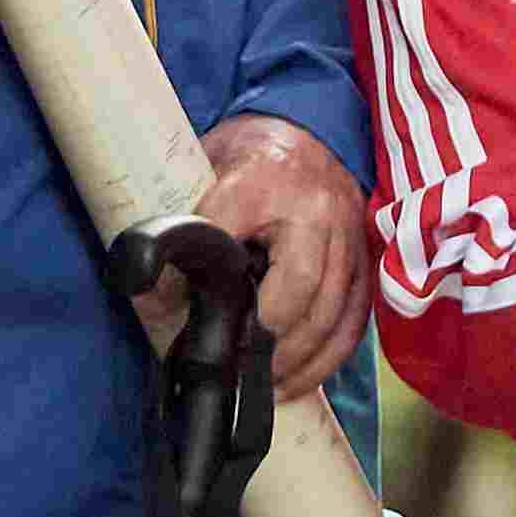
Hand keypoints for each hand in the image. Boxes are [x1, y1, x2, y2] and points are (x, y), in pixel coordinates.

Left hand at [201, 114, 371, 395]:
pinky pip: (355, 318)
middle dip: (266, 339)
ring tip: (264, 385)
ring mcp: (350, 235)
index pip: (229, 231)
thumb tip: (149, 290)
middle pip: (300, 286)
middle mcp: (318, 208)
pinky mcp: (365, 259)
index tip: (174, 317)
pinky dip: (329, 357)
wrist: (309, 131)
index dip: (205, 283)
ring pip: (334, 310)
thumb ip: (186, 225)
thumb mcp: (206, 170)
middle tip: (233, 370)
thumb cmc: (251, 157)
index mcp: (266, 179)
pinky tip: (299, 379)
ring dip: (298, 358)